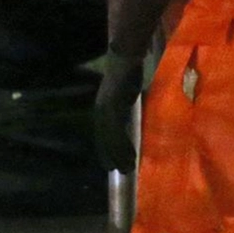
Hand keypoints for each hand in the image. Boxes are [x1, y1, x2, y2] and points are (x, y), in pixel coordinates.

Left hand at [93, 50, 144, 171]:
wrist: (125, 61)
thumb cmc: (128, 75)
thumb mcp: (125, 96)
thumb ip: (126, 109)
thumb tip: (133, 120)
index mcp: (102, 110)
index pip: (102, 135)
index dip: (106, 149)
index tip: (112, 163)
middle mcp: (100, 113)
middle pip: (104, 141)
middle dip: (111, 157)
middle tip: (120, 171)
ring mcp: (106, 112)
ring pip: (110, 141)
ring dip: (119, 156)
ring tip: (127, 169)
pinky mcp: (113, 111)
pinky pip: (118, 134)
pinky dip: (124, 147)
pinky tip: (131, 156)